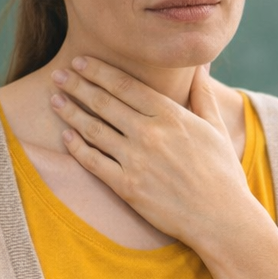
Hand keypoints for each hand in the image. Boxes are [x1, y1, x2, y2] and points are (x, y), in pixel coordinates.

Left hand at [49, 57, 260, 249]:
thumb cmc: (223, 173)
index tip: (81, 61)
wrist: (221, 218)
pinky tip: (66, 136)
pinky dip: (76, 147)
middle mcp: (149, 133)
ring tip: (55, 99)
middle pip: (104, 102)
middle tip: (59, 74)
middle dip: (77, 85)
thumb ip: (203, 94)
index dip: (99, 71)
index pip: (125, 85)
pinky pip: (93, 162)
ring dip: (71, 111)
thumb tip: (201, 66)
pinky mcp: (127, 187)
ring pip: (93, 129)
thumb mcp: (216, 128)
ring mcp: (136, 160)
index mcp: (171, 115)